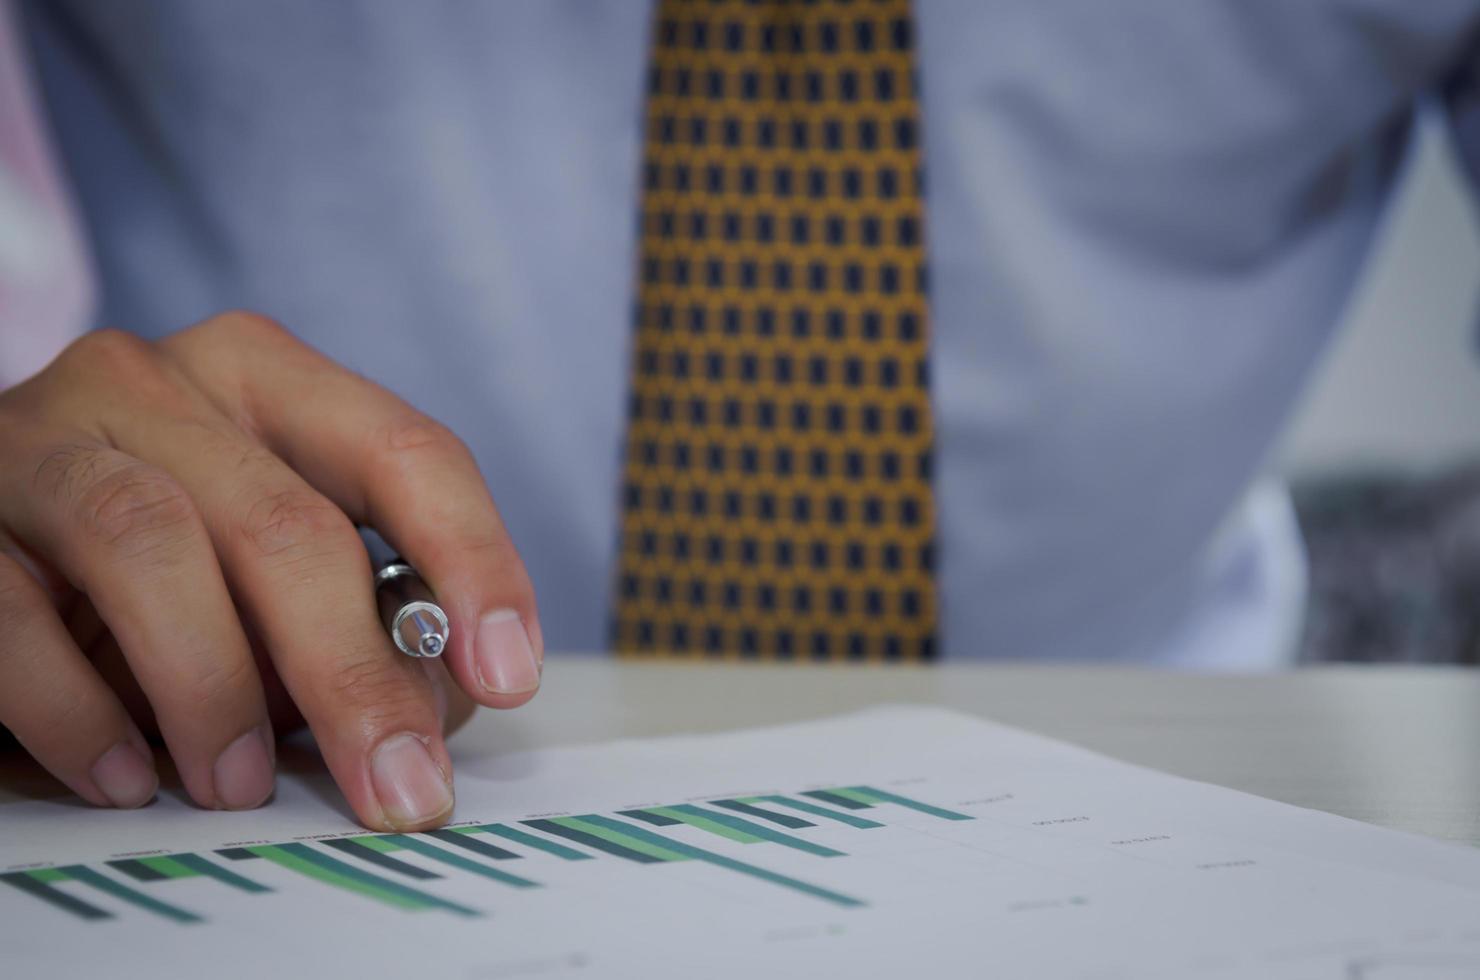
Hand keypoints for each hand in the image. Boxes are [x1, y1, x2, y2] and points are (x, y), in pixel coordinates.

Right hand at [0, 312, 542, 828]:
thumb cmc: (154, 562)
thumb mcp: (269, 568)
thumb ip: (354, 614)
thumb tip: (433, 708)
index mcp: (269, 381)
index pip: (407, 451)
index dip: (472, 562)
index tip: (506, 675)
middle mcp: (160, 383)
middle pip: (290, 524)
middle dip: (353, 675)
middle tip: (395, 787)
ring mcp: (45, 435)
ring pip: (153, 548)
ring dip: (214, 690)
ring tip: (235, 787)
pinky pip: (16, 612)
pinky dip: (81, 713)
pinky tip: (123, 775)